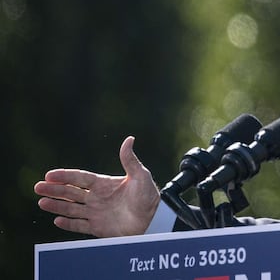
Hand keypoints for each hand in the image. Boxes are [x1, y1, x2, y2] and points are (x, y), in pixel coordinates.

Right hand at [34, 136, 159, 236]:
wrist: (153, 220)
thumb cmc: (148, 196)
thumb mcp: (140, 175)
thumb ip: (130, 160)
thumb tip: (129, 139)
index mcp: (104, 184)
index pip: (80, 178)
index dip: (65, 176)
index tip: (49, 174)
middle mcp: (97, 197)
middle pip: (71, 192)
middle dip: (54, 189)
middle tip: (37, 187)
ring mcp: (96, 212)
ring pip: (71, 209)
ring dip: (57, 206)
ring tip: (41, 202)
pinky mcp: (98, 227)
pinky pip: (79, 225)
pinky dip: (68, 224)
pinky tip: (56, 220)